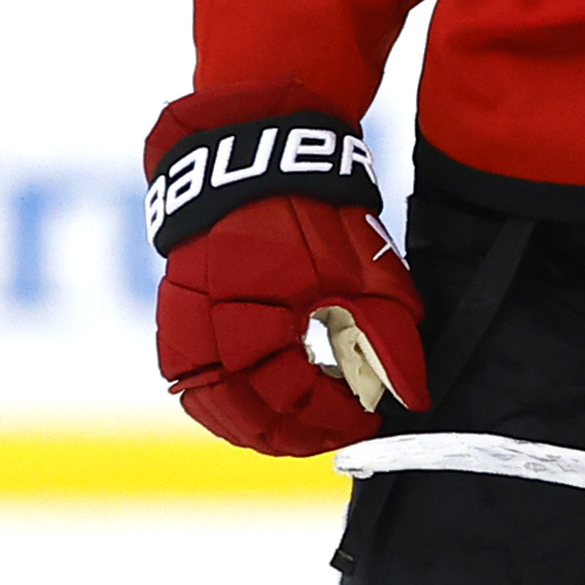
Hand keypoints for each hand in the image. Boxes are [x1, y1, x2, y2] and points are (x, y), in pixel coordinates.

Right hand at [145, 87, 426, 457]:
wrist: (251, 148)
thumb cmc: (313, 204)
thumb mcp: (367, 269)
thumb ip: (390, 338)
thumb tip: (411, 398)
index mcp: (260, 309)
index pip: (293, 397)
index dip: (334, 420)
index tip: (368, 419)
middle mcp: (209, 321)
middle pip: (245, 416)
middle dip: (296, 435)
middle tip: (336, 430)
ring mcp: (183, 318)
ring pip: (209, 405)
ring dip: (253, 428)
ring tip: (299, 427)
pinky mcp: (173, 311)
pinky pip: (189, 379)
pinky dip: (222, 402)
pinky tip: (257, 403)